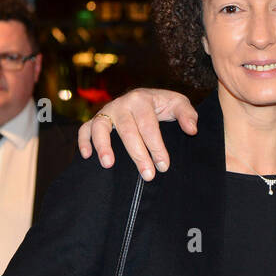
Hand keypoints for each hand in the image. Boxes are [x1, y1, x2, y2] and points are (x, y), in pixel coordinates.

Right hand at [77, 89, 197, 178]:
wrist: (144, 100)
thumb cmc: (162, 106)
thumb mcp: (178, 104)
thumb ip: (187, 115)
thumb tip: (192, 130)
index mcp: (142, 99)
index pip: (149, 125)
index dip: (156, 146)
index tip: (164, 166)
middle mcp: (122, 104)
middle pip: (128, 130)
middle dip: (138, 154)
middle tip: (148, 175)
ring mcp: (107, 112)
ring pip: (101, 127)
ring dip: (103, 145)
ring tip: (108, 164)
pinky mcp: (96, 120)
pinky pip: (84, 129)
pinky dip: (83, 141)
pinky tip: (87, 157)